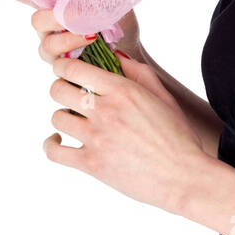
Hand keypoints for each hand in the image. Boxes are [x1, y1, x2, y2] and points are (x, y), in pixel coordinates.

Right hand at [0, 0, 142, 57]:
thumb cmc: (116, 19)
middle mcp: (49, 23)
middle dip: (50, 18)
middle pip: (35, 19)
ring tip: (89, 34)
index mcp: (54, 1)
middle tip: (70, 16)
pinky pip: (57, 59)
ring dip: (67, 38)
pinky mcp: (61, 64)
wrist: (129, 50)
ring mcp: (53, 44)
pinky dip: (73, 48)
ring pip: (46, 42)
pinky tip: (89, 43)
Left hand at [39, 12, 208, 214]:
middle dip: (62, 88)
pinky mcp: (91, 164)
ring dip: (63, 116)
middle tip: (72, 95)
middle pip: (58, 89)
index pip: (74, 68)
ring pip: (57, 117)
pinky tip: (58, 140)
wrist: (183, 177)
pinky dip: (51, 144)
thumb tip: (115, 57)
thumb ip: (139, 73)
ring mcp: (96, 138)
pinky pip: (54, 151)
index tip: (66, 70)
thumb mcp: (163, 97)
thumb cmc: (178, 137)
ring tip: (74, 120)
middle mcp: (105, 111)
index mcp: (123, 91)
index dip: (64, 67)